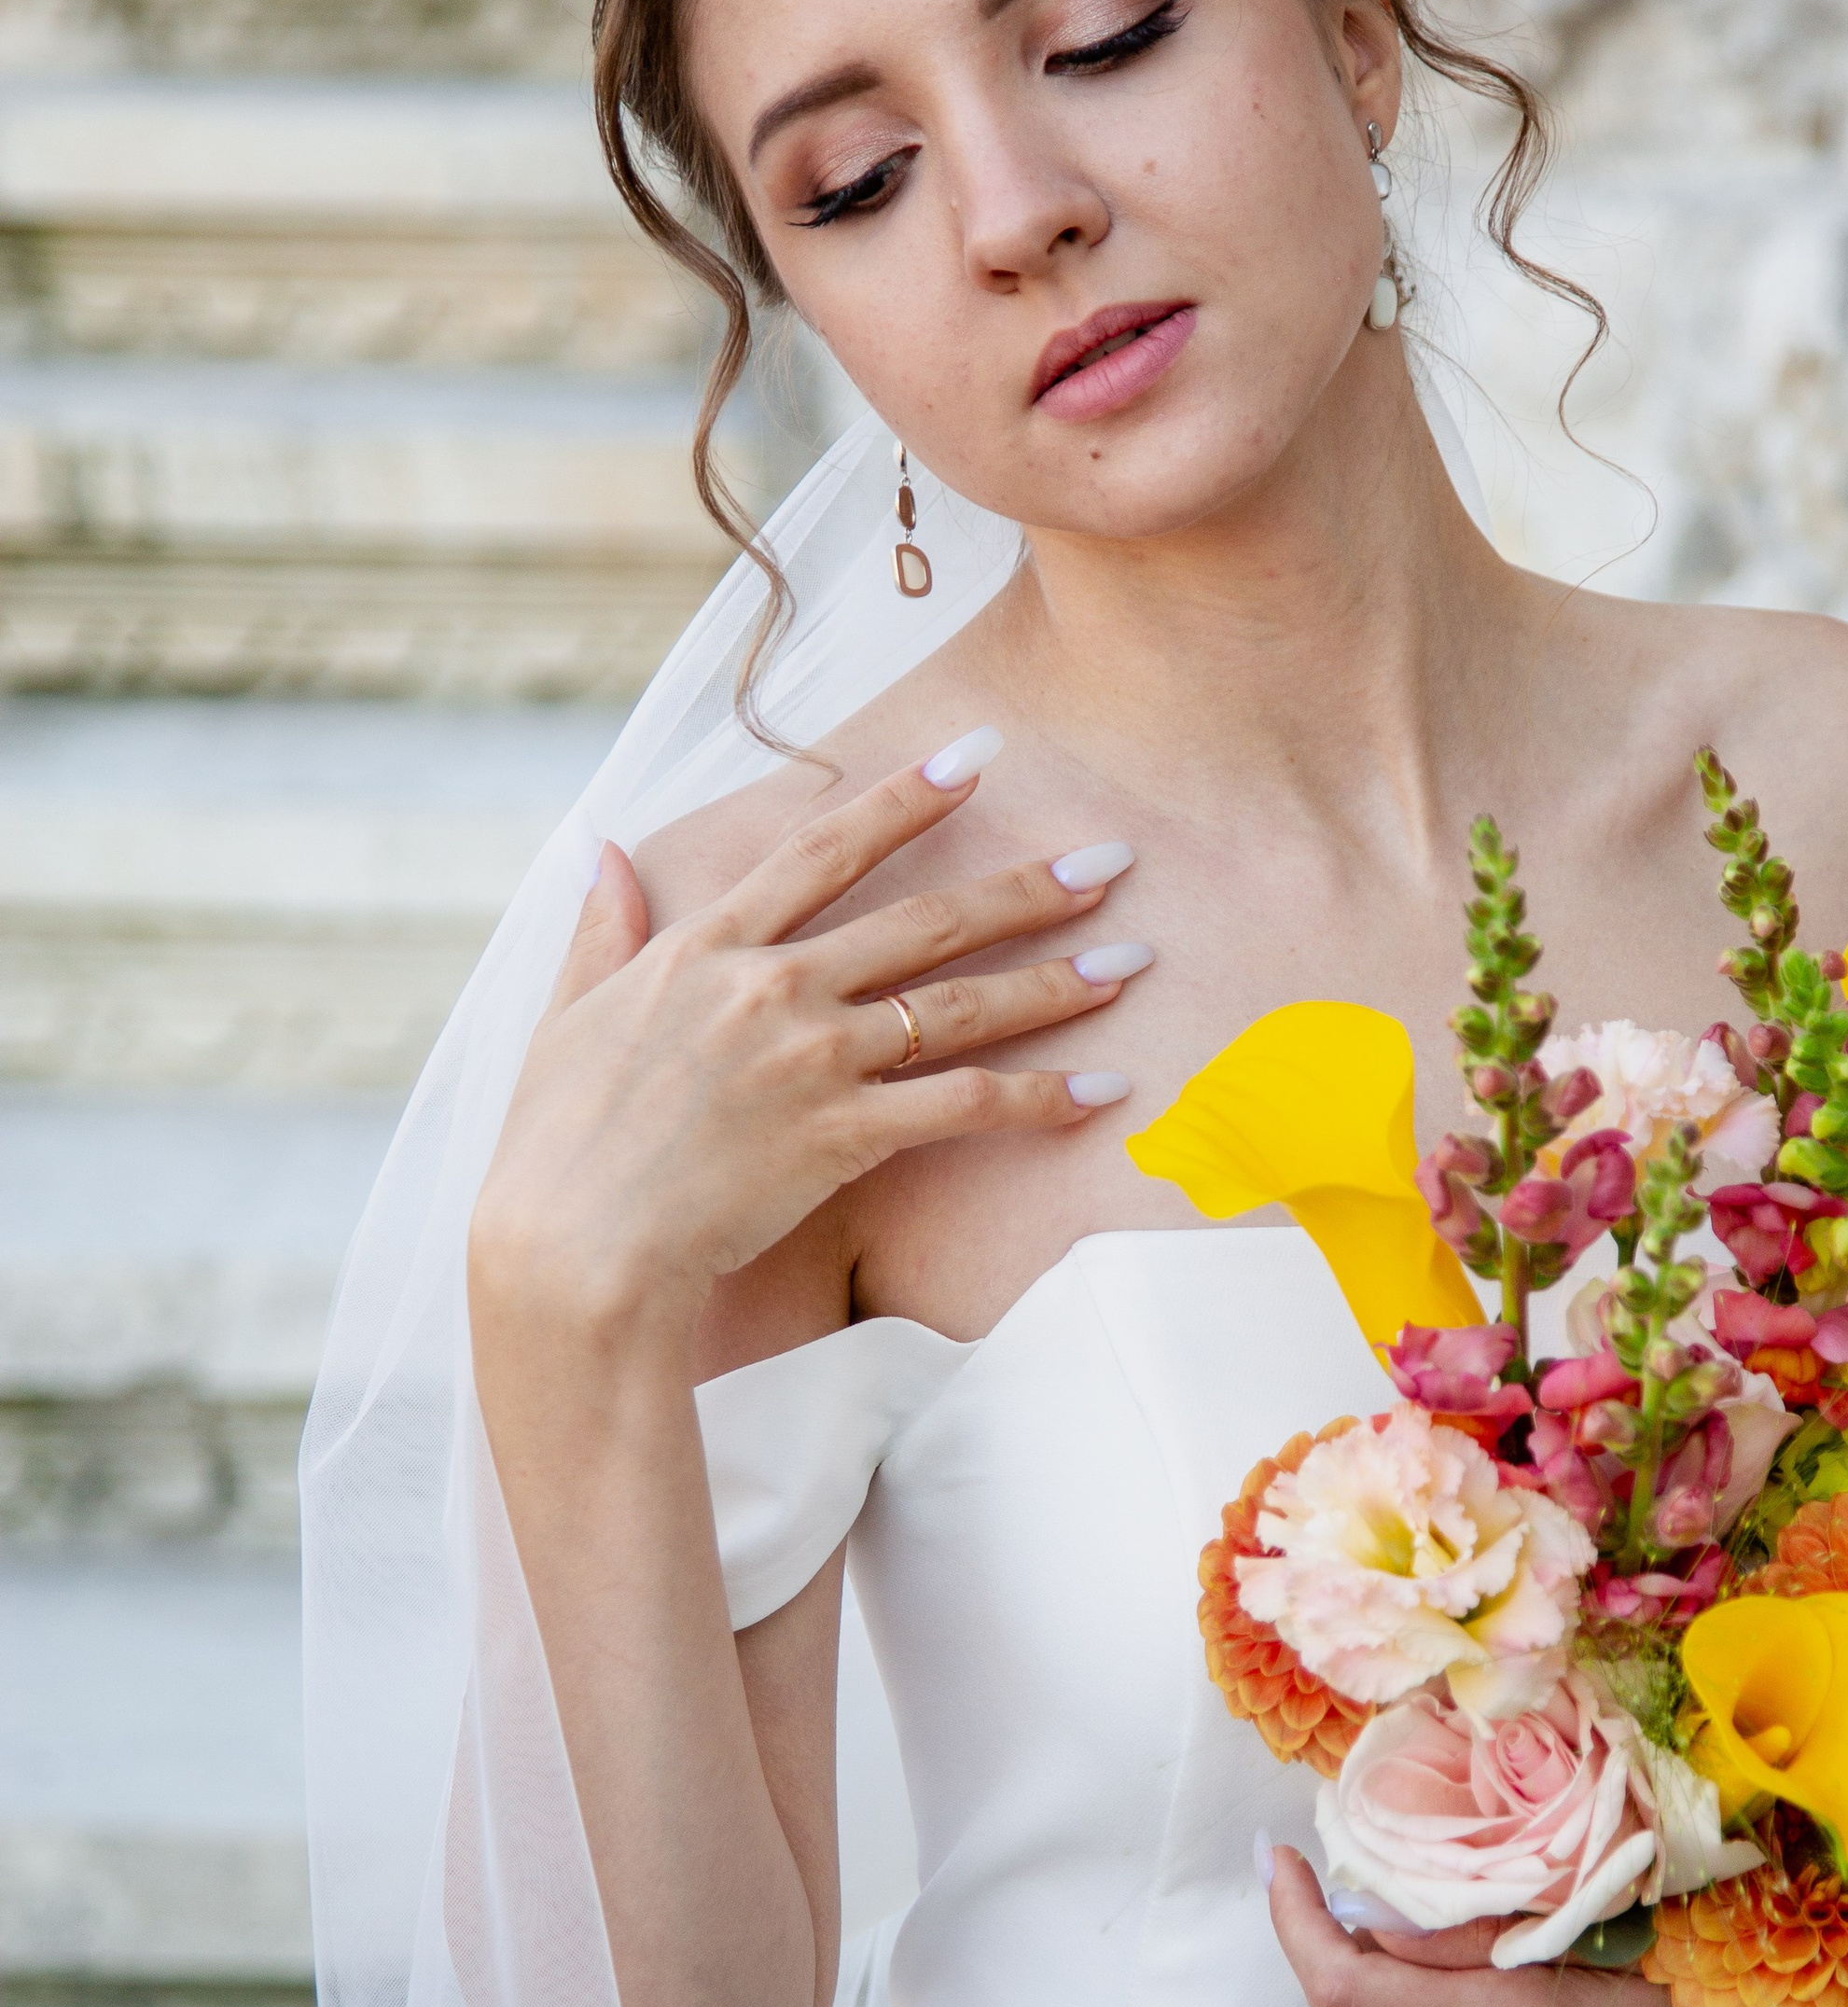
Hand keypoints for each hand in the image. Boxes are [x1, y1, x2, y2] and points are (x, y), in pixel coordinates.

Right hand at [470, 738, 1145, 1335]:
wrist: (573, 1249)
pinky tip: (1100, 1091)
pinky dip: (1039, 1098)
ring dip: (1057, 980)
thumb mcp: (567, 1017)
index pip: (823, 849)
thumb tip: (603, 849)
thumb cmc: (556, 1146)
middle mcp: (772, 987)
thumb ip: (602, 930)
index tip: (977, 757)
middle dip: (1026, 886)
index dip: (906, 797)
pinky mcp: (843, 1133)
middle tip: (1110, 860)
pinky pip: (963, 1105)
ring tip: (1133, 962)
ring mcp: (813, 1058)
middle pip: (924, 920)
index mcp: (706, 948)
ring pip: (961, 1005)